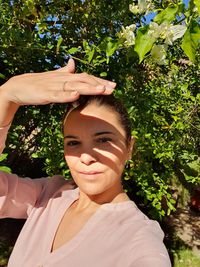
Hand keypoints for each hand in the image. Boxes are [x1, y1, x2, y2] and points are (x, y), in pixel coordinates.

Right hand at [0, 59, 115, 105]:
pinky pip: (58, 95)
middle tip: (114, 88)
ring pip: (74, 86)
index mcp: (67, 77)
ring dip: (88, 87)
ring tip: (102, 89)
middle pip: (84, 81)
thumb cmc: (39, 83)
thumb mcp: (55, 77)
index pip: (86, 78)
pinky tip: (76, 95)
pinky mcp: (46, 93)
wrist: (20, 86)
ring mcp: (55, 86)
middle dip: (99, 84)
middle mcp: (63, 79)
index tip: (113, 85)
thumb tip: (73, 63)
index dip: (100, 81)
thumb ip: (65, 71)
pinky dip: (67, 95)